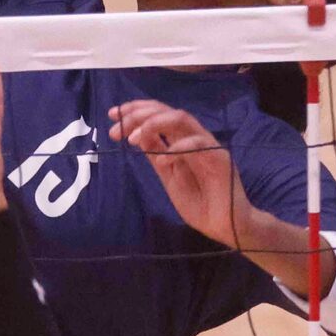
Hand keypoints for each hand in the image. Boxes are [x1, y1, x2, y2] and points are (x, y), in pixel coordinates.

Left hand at [109, 99, 257, 250]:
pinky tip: (162, 160)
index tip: (112, 114)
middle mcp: (194, 138)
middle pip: (167, 111)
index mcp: (181, 141)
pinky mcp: (220, 158)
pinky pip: (199, 144)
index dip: (136, 110)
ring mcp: (208, 146)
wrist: (222, 226)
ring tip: (134, 138)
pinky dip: (177, 148)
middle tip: (117, 128)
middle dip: (139, 114)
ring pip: (182, 119)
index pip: (159, 114)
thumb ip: (156, 155)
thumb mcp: (168, 176)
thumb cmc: (198, 203)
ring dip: (154, 123)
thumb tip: (137, 135)